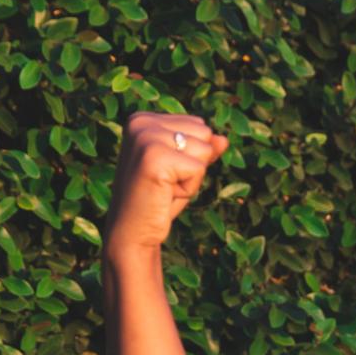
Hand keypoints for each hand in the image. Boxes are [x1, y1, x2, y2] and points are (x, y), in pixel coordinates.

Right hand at [104, 112, 228, 257]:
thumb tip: (223, 139)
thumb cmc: (157, 201)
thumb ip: (202, 150)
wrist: (132, 235)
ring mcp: (145, 137)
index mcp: (143, 119)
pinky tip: (165, 195)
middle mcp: (141, 122)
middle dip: (194, 164)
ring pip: (205, 150)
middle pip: (205, 133)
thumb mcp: (184, 170)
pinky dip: (189, 188)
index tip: (164, 173)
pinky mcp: (154, 157)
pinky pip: (199, 169)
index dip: (190, 156)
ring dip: (192, 177)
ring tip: (165, 188)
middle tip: (165, 183)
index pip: (199, 126)